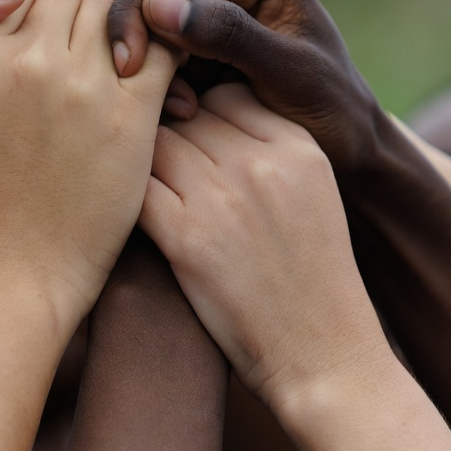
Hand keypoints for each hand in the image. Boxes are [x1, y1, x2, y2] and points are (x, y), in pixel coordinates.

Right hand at [0, 0, 178, 322]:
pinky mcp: (129, 121)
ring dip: (118, 33)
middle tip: (89, 48)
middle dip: (78, 14)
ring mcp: (80, 88)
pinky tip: (156, 76)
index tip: (52, 32)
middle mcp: (25, 61)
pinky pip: (160, 54)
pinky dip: (162, 53)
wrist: (5, 286)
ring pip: (114, 15)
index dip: (38, 6)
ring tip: (117, 66)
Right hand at [107, 0, 382, 171]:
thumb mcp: (288, 73)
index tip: (129, 66)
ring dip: (145, 61)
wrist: (344, 140)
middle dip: (133, 34)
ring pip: (138, 17)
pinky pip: (151, 49)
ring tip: (183, 106)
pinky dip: (154, 80)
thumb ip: (229, 34)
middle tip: (145, 86)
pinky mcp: (195, 41)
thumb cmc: (331, 107)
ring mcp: (206, 7)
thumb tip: (158, 4)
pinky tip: (186, 108)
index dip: (133, 9)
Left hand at [138, 83, 388, 405]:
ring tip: (141, 192)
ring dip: (143, 165)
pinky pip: (137, 188)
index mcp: (297, 146)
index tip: (190, 147)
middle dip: (170, 139)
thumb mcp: (311, 194)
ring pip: (155, 144)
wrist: (324, 354)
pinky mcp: (188, 239)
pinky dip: (127, 196)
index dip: (200, 117)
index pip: (226, 95)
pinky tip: (128, 214)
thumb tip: (206, 119)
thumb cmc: (312, 278)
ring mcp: (223, 198)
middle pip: (187, 118)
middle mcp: (262, 162)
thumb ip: (269, 150)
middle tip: (163, 175)